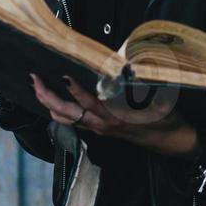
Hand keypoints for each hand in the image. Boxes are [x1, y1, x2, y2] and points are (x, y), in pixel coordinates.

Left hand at [30, 73, 199, 156]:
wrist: (170, 140)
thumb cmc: (165, 117)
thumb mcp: (157, 98)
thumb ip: (138, 85)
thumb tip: (121, 66)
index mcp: (117, 116)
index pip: (90, 103)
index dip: (75, 90)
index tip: (64, 75)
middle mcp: (103, 125)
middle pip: (69, 114)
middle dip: (49, 97)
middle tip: (35, 80)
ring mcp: (99, 129)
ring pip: (67, 120)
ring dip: (50, 105)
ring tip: (38, 88)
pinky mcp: (100, 131)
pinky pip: (74, 123)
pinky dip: (60, 113)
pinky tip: (52, 102)